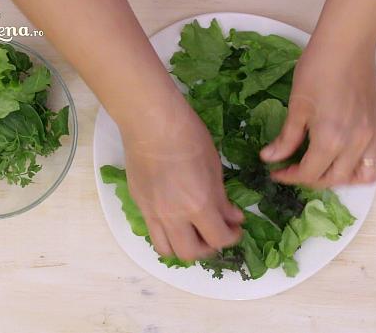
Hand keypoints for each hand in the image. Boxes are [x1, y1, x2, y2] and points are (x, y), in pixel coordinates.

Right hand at [121, 99, 242, 260]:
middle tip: (216, 233)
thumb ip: (222, 198)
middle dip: (208, 248)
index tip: (235, 228)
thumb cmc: (189, 137)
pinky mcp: (139, 204)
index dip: (232, 237)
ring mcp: (152, 213)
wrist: (151, 122)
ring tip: (194, 233)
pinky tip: (176, 219)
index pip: (218, 239)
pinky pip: (153, 232)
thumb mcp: (214, 167)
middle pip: (191, 253)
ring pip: (167, 250)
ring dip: (184, 247)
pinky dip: (168, 234)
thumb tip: (232, 217)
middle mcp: (174, 217)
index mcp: (198, 205)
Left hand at [260, 44, 375, 187]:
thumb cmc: (317, 70)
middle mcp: (355, 145)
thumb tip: (270, 158)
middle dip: (312, 179)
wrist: (347, 46)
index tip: (277, 172)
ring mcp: (372, 137)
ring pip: (363, 175)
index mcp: (331, 140)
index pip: (309, 174)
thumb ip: (286, 138)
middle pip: (334, 179)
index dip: (290, 177)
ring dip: (343, 177)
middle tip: (296, 169)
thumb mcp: (296, 106)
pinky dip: (365, 163)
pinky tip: (350, 153)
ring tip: (326, 167)